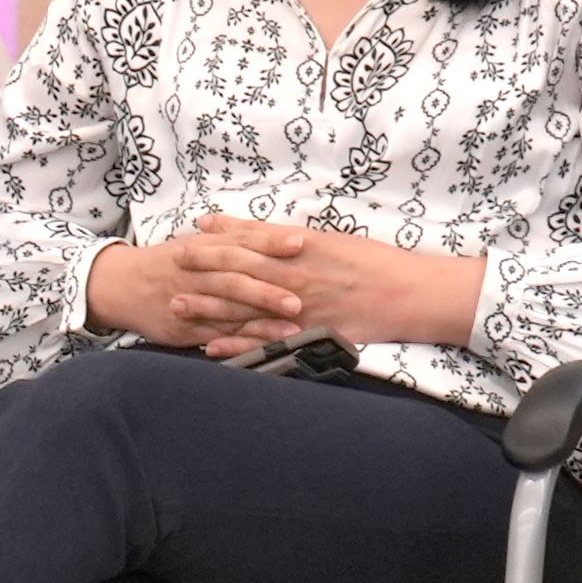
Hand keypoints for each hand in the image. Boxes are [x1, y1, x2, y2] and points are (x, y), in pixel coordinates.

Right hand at [84, 227, 310, 353]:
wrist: (119, 285)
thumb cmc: (167, 262)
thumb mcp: (195, 243)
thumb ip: (233, 237)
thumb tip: (280, 231)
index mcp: (200, 249)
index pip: (239, 242)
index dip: (268, 242)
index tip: (299, 242)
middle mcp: (195, 275)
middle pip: (233, 281)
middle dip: (265, 291)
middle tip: (298, 299)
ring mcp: (188, 303)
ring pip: (227, 313)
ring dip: (260, 323)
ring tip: (291, 330)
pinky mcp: (183, 330)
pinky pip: (215, 338)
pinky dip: (240, 344)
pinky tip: (263, 348)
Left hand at [178, 215, 486, 351]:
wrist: (412, 294)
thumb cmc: (377, 263)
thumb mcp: (335, 241)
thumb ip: (298, 239)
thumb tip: (270, 233)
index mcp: (302, 249)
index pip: (249, 241)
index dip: (218, 238)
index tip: (191, 234)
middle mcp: (295, 276)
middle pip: (238, 272)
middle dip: (203, 269)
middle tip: (169, 266)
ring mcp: (300, 308)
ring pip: (246, 308)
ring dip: (210, 308)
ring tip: (178, 306)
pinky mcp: (308, 335)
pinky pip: (266, 342)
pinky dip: (238, 346)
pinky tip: (213, 348)